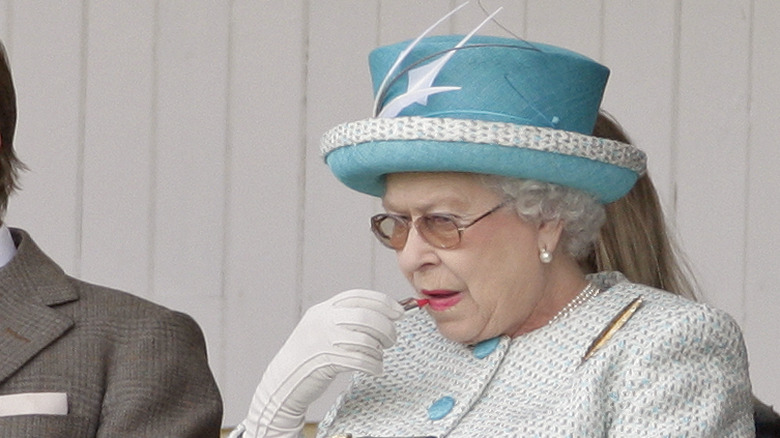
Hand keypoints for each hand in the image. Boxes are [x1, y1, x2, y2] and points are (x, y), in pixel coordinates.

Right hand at [238, 289, 403, 437]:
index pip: (358, 297)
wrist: (283, 380)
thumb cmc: (310, 356)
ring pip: (365, 340)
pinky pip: (360, 360)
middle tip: (392, 339)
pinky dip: (373, 365)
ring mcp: (323, 340)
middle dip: (385, 327)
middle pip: (365, 317)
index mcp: (323, 309)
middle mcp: (323, 321)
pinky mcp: (326, 361)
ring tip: (379, 356)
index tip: (399, 312)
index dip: (383, 302)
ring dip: (379, 350)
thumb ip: (345, 319)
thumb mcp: (321, 327)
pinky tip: (375, 369)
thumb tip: (382, 315)